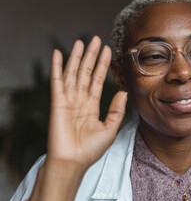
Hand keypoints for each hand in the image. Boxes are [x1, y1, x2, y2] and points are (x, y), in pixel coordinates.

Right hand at [47, 36, 126, 168]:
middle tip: (96, 39)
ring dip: (76, 56)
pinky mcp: (57, 102)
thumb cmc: (90, 150)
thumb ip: (116, 110)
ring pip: (73, 72)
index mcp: (91, 106)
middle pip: (86, 72)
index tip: (108, 51)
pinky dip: (58, 66)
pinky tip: (59, 53)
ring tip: (81, 41)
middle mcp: (80, 100)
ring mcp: (68, 99)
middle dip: (91, 56)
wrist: (73, 162)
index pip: (98, 80)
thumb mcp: (110, 129)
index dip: (103, 65)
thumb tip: (123, 92)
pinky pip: (57, 80)